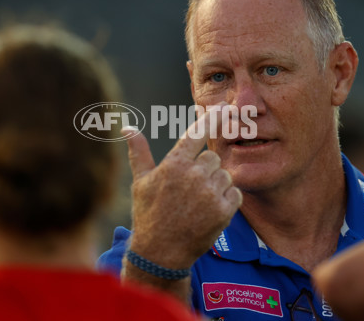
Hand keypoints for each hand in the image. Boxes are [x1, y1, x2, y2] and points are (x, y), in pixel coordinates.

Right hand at [123, 104, 242, 269]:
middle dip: (205, 169)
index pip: (197, 133)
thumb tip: (127, 127)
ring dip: (216, 185)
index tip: (225, 109)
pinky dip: (227, 200)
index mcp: (174, 164)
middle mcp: (194, 175)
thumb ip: (138, 151)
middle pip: (212, 157)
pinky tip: (209, 211)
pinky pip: (235, 193)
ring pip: (225, 175)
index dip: (212, 118)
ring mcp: (210, 193)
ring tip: (197, 202)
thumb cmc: (148, 214)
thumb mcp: (140, 181)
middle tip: (190, 188)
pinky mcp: (224, 210)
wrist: (161, 253)